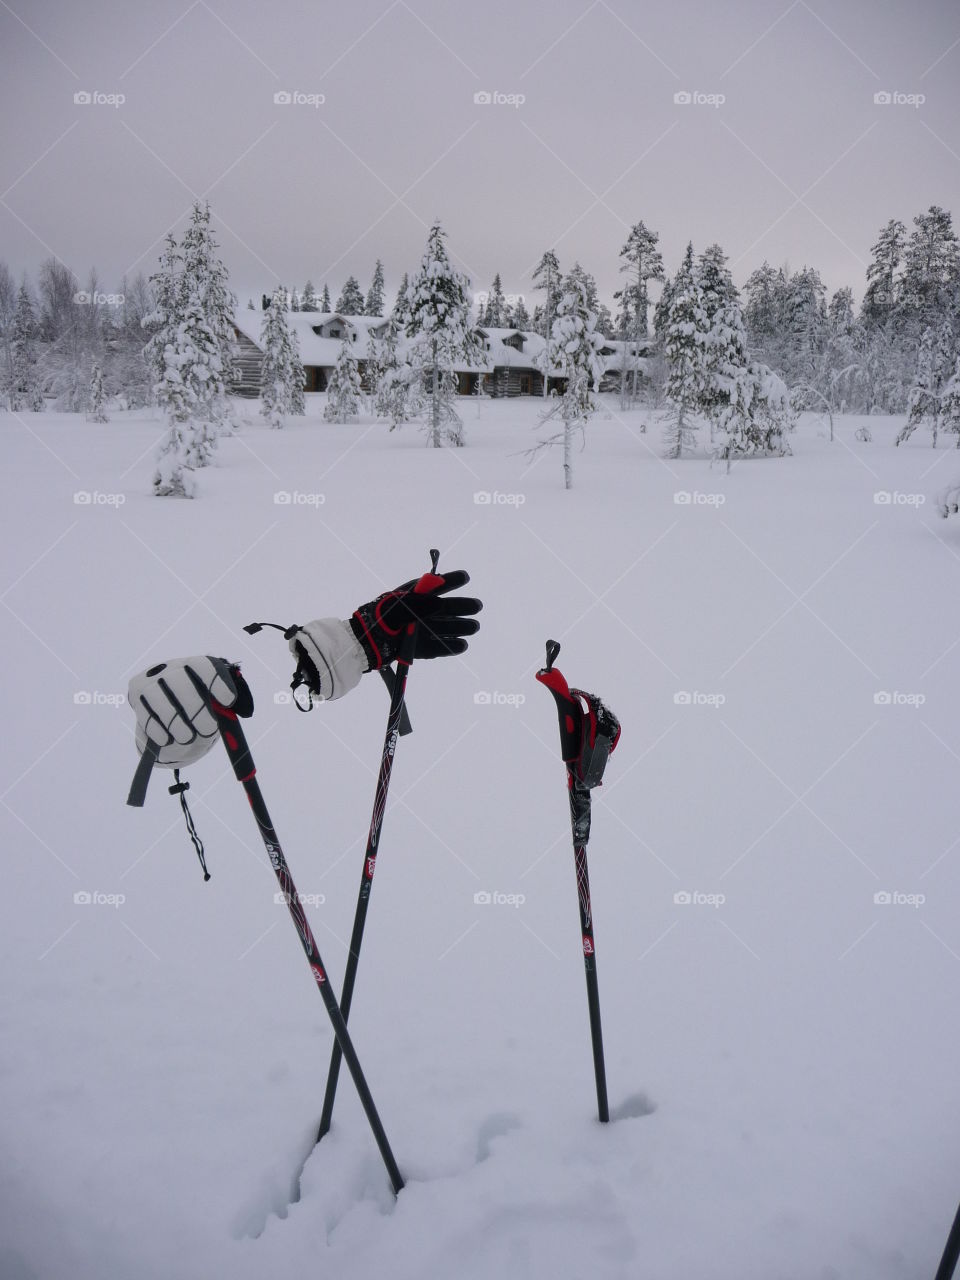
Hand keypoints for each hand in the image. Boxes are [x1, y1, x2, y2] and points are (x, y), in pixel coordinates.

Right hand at [128, 656, 252, 768]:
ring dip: (175, 722)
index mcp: (193, 665)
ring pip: (160, 700)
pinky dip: (156, 729)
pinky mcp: (135, 696)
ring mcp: (150, 681)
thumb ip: (223, 702)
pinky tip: (166, 740)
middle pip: (181, 683)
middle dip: (196, 709)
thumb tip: (237, 711)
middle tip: (209, 729)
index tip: (228, 702)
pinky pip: (145, 714)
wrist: (163, 702)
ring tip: (188, 738)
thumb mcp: (210, 698)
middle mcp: (170, 668)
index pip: (204, 666)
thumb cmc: (196, 701)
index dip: (217, 682)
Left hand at [349, 568, 481, 669]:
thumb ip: (419, 604)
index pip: (434, 586)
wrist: (364, 644)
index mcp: (412, 597)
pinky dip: (450, 647)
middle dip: (462, 606)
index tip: (465, 576)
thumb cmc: (379, 619)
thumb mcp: (398, 607)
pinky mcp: (417, 649)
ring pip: (443, 628)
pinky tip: (463, 645)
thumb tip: (441, 604)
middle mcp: (417, 613)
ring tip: (474, 627)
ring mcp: (418, 631)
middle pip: (444, 609)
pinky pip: (436, 648)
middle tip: (477, 606)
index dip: (450, 580)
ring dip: (460, 627)